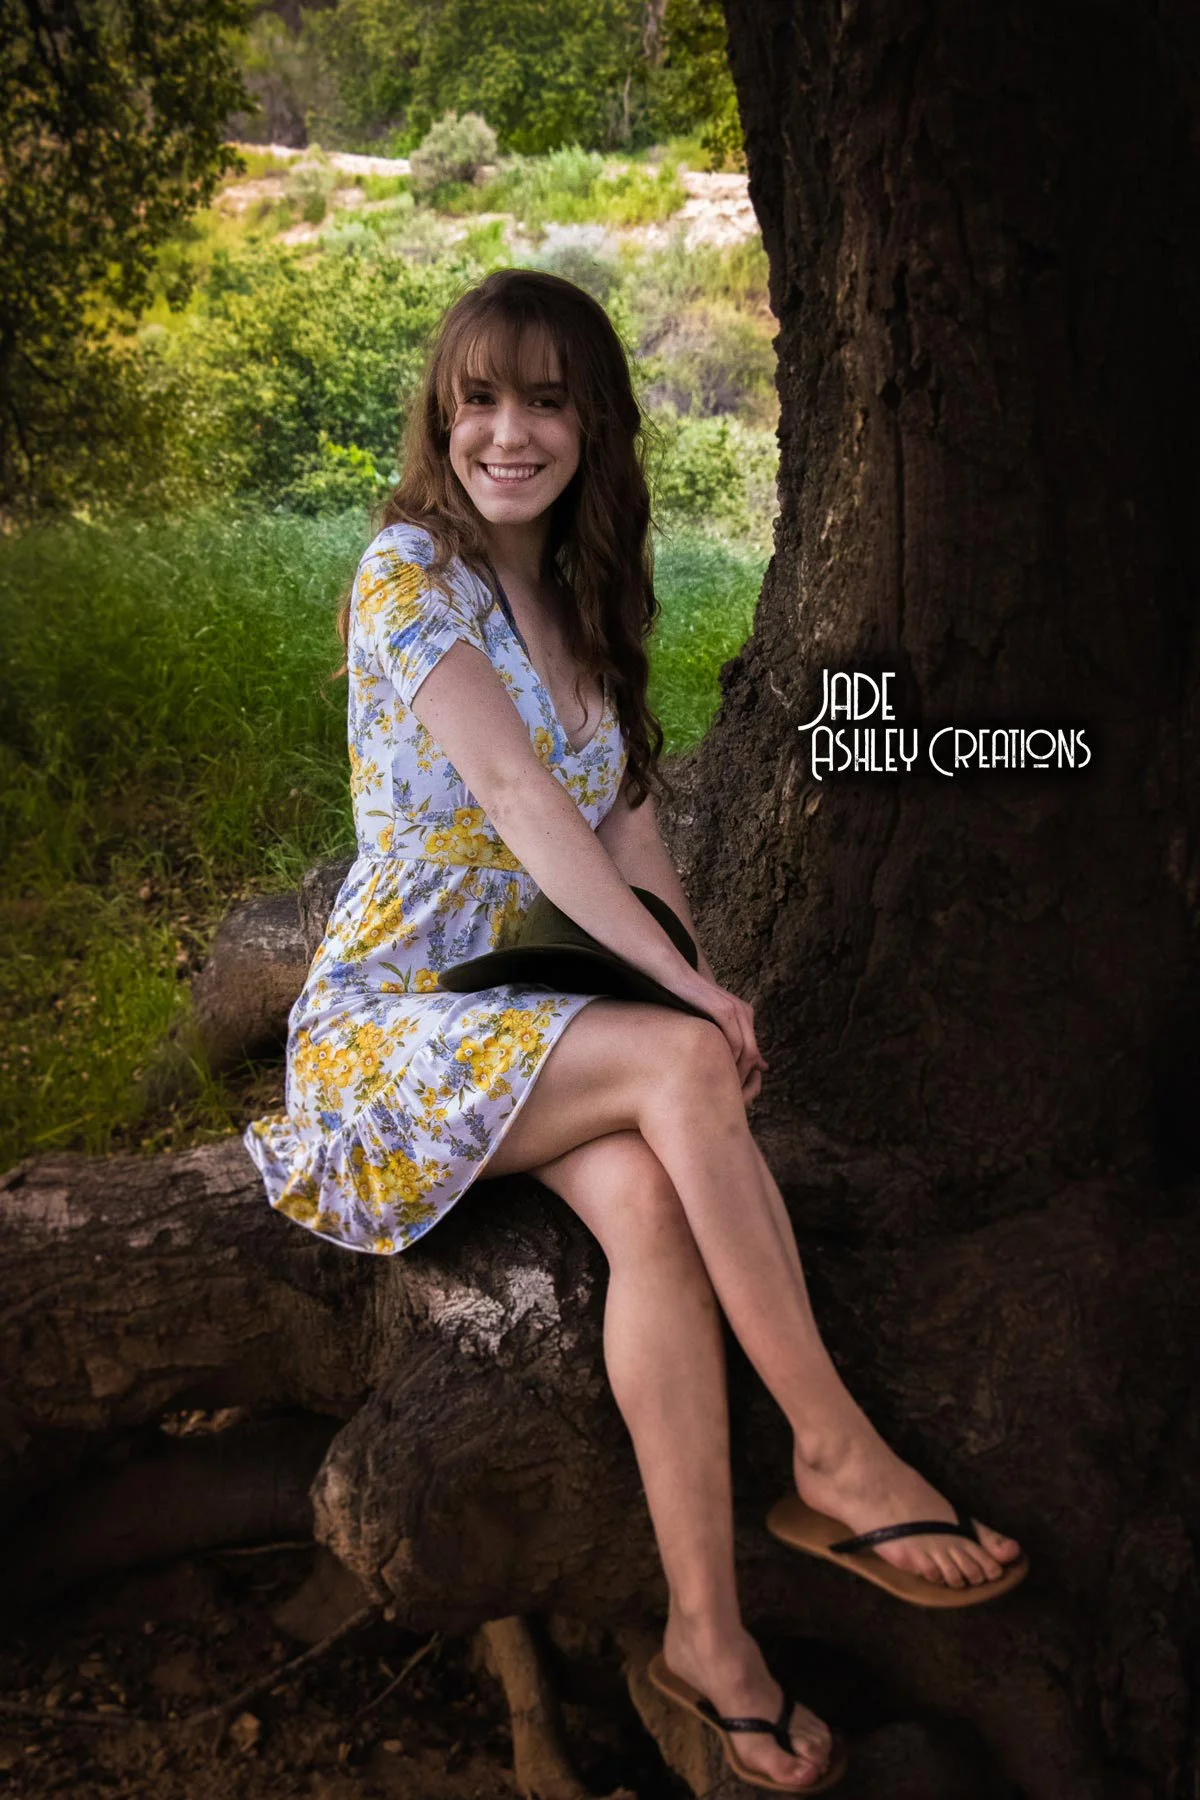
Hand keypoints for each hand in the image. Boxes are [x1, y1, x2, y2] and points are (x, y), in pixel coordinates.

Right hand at [682, 975, 768, 1104]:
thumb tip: (746, 1063)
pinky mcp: (723, 1010)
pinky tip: (713, 1072)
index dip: (743, 1075)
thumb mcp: (708, 1020)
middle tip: (726, 1096)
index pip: (752, 1055)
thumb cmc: (684, 999)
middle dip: (741, 1078)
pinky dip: (728, 1060)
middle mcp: (744, 1012)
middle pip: (752, 1056)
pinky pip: (734, 1042)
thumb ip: (725, 1038)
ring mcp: (736, 1011)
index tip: (727, 1091)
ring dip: (735, 1073)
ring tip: (719, 1089)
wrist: (672, 975)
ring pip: (746, 1052)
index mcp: (744, 1014)